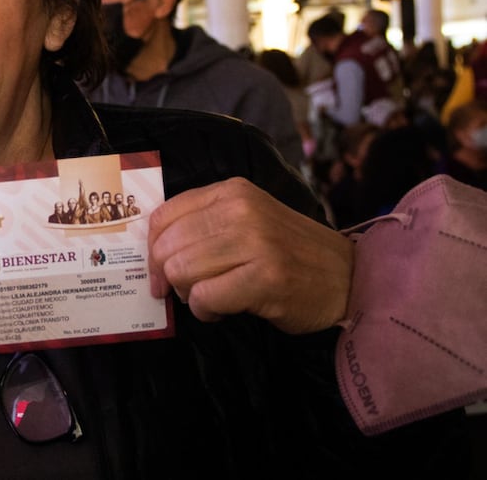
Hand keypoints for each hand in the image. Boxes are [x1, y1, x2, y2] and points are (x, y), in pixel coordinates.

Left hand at [148, 177, 352, 334]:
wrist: (350, 278)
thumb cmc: (290, 253)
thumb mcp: (247, 220)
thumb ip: (204, 225)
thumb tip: (153, 250)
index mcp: (232, 192)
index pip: (164, 215)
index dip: (151, 248)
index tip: (158, 270)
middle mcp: (242, 210)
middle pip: (168, 246)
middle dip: (168, 276)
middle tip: (186, 290)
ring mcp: (256, 242)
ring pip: (182, 271)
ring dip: (189, 295)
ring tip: (212, 298)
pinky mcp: (267, 278)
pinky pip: (205, 298)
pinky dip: (206, 311)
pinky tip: (223, 310)